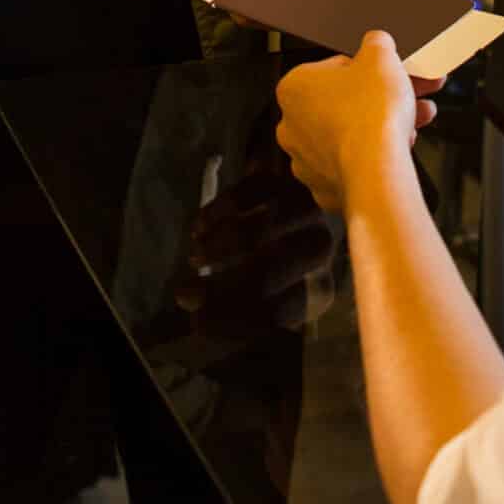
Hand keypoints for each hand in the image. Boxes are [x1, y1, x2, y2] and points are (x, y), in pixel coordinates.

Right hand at [175, 161, 338, 335]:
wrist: (302, 202)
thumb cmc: (278, 258)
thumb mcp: (267, 291)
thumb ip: (232, 304)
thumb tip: (190, 303)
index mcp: (318, 290)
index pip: (275, 313)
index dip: (232, 320)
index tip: (197, 323)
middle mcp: (320, 251)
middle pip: (265, 275)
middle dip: (217, 288)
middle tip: (183, 293)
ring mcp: (307, 212)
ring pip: (256, 232)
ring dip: (216, 248)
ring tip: (195, 256)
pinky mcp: (287, 180)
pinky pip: (246, 195)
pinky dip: (216, 213)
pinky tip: (199, 227)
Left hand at [275, 33, 438, 216]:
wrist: (377, 171)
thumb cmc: (370, 117)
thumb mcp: (381, 57)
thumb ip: (376, 43)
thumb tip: (376, 42)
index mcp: (294, 88)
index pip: (335, 68)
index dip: (370, 69)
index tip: (388, 73)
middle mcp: (292, 126)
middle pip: (346, 103)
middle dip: (382, 97)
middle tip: (410, 91)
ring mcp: (307, 160)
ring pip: (352, 134)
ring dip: (384, 124)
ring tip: (417, 116)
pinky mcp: (326, 186)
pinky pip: (355, 163)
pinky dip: (376, 154)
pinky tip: (399, 144)